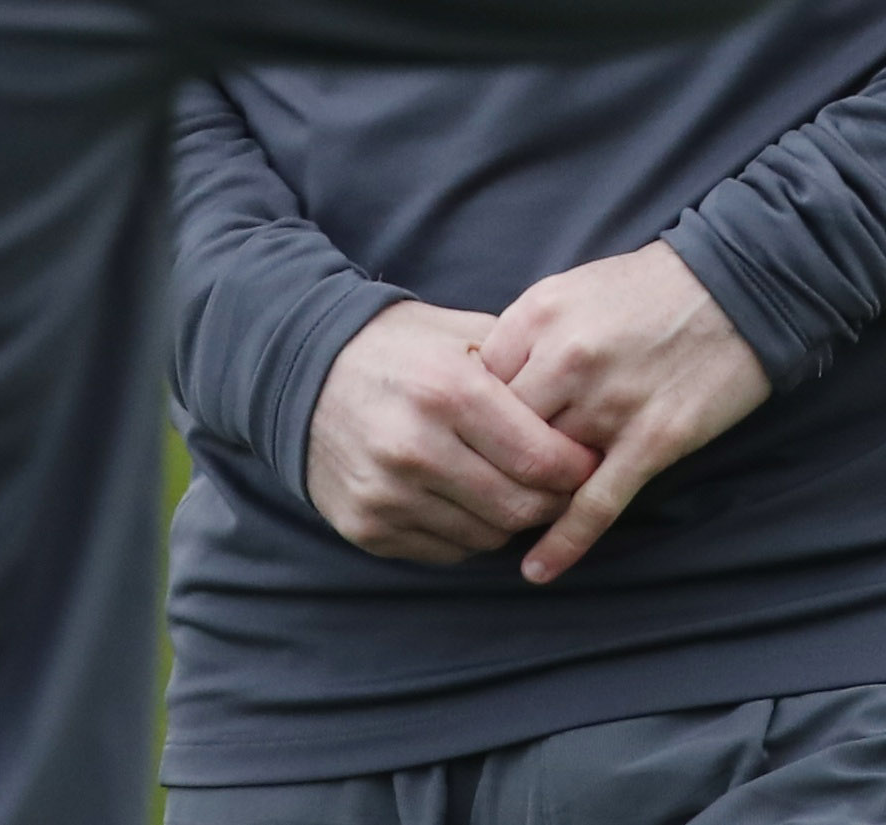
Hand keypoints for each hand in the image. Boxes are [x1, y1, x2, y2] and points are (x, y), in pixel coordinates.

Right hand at [303, 301, 601, 565]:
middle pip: (520, 507)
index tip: (586, 461)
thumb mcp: (458, 333)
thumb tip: (580, 409)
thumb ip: (520, 366)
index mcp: (446, 391)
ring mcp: (386, 494)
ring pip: (486, 536)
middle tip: (560, 485)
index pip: (542, 460)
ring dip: (508, 518)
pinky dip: (466, 532)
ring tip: (507, 486)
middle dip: (553, 500)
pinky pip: (446, 551)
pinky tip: (463, 499)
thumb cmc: (396, 348)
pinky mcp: (367, 526)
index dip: (577, 468)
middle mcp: (415, 447)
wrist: (299, 371)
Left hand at [480, 243, 771, 583]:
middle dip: (491, 459)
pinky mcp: (653, 440)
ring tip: (506, 521)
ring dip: (527, 496)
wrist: (735, 287)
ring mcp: (609, 403)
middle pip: (502, 431)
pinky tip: (537, 570)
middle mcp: (566, 358)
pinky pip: (597, 504)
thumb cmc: (645, 289)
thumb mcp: (568, 290)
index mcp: (538, 315)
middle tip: (482, 484)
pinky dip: (564, 543)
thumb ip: (525, 336)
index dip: (472, 414)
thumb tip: (483, 386)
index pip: (476, 384)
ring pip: (543, 469)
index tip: (469, 434)